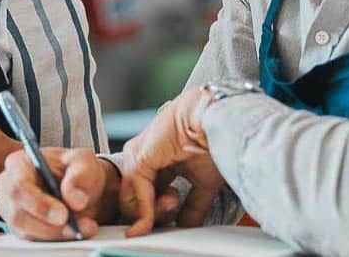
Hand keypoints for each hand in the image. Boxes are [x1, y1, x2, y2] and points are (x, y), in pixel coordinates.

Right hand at [0, 147, 119, 240]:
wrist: (83, 188)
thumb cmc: (77, 170)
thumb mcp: (84, 163)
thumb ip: (80, 176)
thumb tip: (73, 199)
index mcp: (19, 164)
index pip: (18, 186)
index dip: (38, 203)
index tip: (63, 214)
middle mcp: (8, 187)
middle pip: (17, 213)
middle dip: (48, 224)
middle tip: (75, 227)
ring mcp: (12, 210)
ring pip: (26, 230)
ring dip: (56, 233)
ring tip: (83, 228)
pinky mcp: (21, 228)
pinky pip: (34, 239)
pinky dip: (56, 238)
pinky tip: (75, 231)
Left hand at [120, 88, 222, 236]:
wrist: (217, 121)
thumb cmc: (214, 142)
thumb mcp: (203, 183)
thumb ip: (193, 207)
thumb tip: (187, 227)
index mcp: (158, 161)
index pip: (149, 195)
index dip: (160, 213)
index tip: (173, 224)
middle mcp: (143, 158)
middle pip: (137, 200)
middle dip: (156, 215)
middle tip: (174, 217)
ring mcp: (137, 157)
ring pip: (131, 201)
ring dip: (152, 215)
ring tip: (174, 206)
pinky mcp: (137, 158)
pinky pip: (137, 195)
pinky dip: (146, 212)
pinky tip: (157, 218)